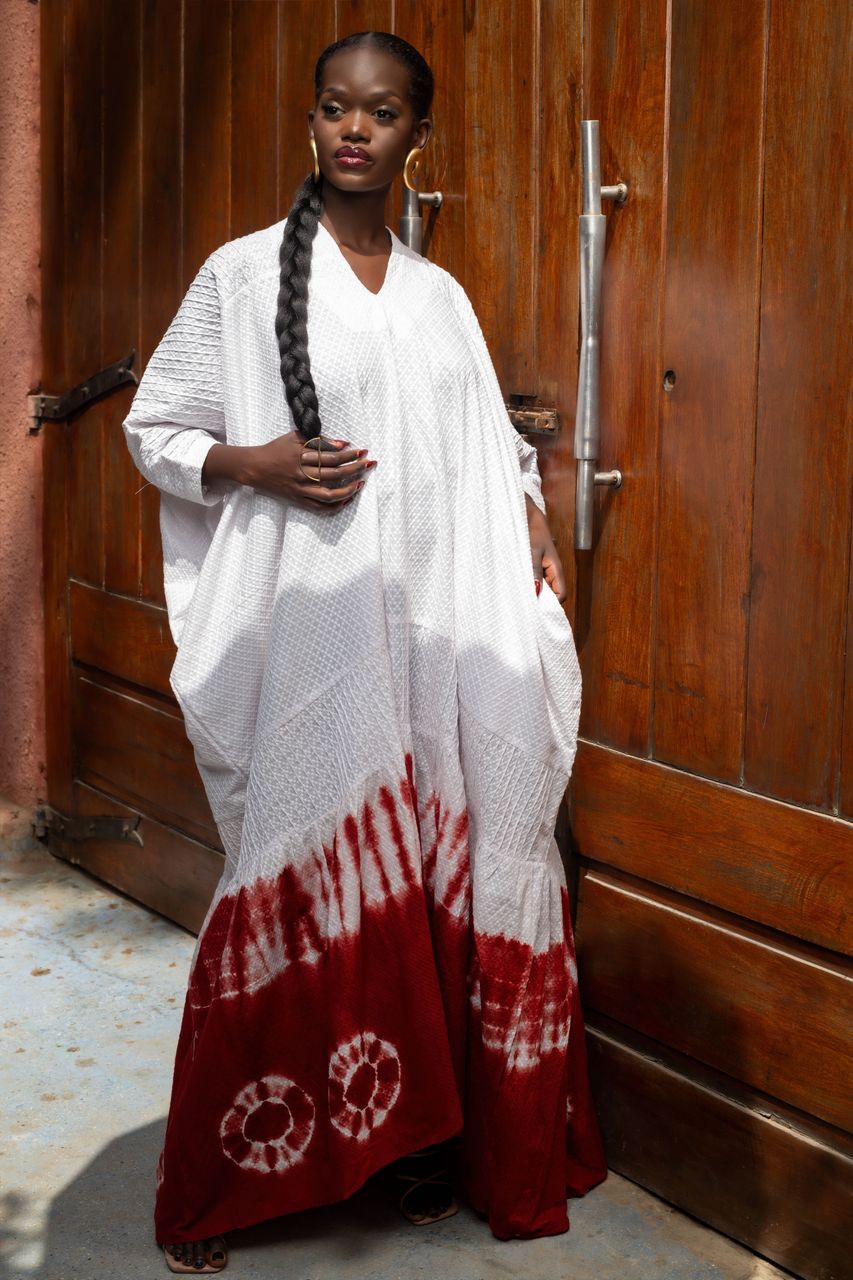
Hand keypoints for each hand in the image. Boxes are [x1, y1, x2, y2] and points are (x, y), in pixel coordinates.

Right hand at [204, 433, 376, 511]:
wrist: (254, 467)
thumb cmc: (276, 449)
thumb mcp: (295, 438)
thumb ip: (319, 440)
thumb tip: (343, 444)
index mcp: (301, 456)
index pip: (332, 456)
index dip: (350, 454)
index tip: (362, 451)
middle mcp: (301, 474)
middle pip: (334, 474)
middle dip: (355, 469)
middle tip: (369, 465)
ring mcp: (300, 489)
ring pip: (329, 494)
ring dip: (348, 490)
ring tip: (361, 484)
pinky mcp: (297, 500)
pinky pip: (319, 507)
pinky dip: (334, 506)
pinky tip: (346, 500)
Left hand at [525, 495, 566, 601]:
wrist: (524, 514)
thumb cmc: (531, 532)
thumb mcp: (532, 552)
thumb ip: (533, 572)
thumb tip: (536, 594)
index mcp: (556, 569)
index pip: (560, 595)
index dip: (552, 605)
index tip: (537, 612)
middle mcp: (551, 571)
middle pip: (551, 594)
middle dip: (540, 601)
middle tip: (525, 608)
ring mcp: (543, 569)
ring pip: (541, 587)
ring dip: (532, 593)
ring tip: (518, 599)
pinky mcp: (534, 566)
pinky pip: (533, 580)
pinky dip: (527, 585)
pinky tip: (516, 587)